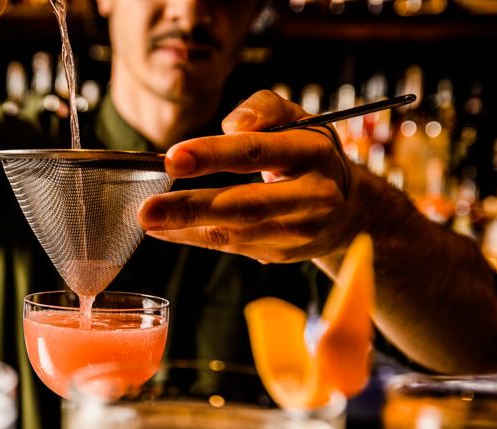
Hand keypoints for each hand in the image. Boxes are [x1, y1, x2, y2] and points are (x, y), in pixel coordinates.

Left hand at [138, 90, 361, 263]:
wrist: (349, 209)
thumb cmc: (309, 154)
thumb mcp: (298, 118)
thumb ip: (264, 108)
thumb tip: (231, 124)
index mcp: (311, 152)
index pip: (257, 151)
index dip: (213, 154)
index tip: (173, 158)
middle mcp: (310, 196)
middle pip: (245, 204)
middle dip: (192, 207)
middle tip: (147, 210)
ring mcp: (298, 230)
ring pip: (235, 232)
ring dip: (186, 228)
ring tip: (148, 220)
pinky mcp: (281, 253)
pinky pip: (231, 246)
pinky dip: (193, 238)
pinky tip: (164, 231)